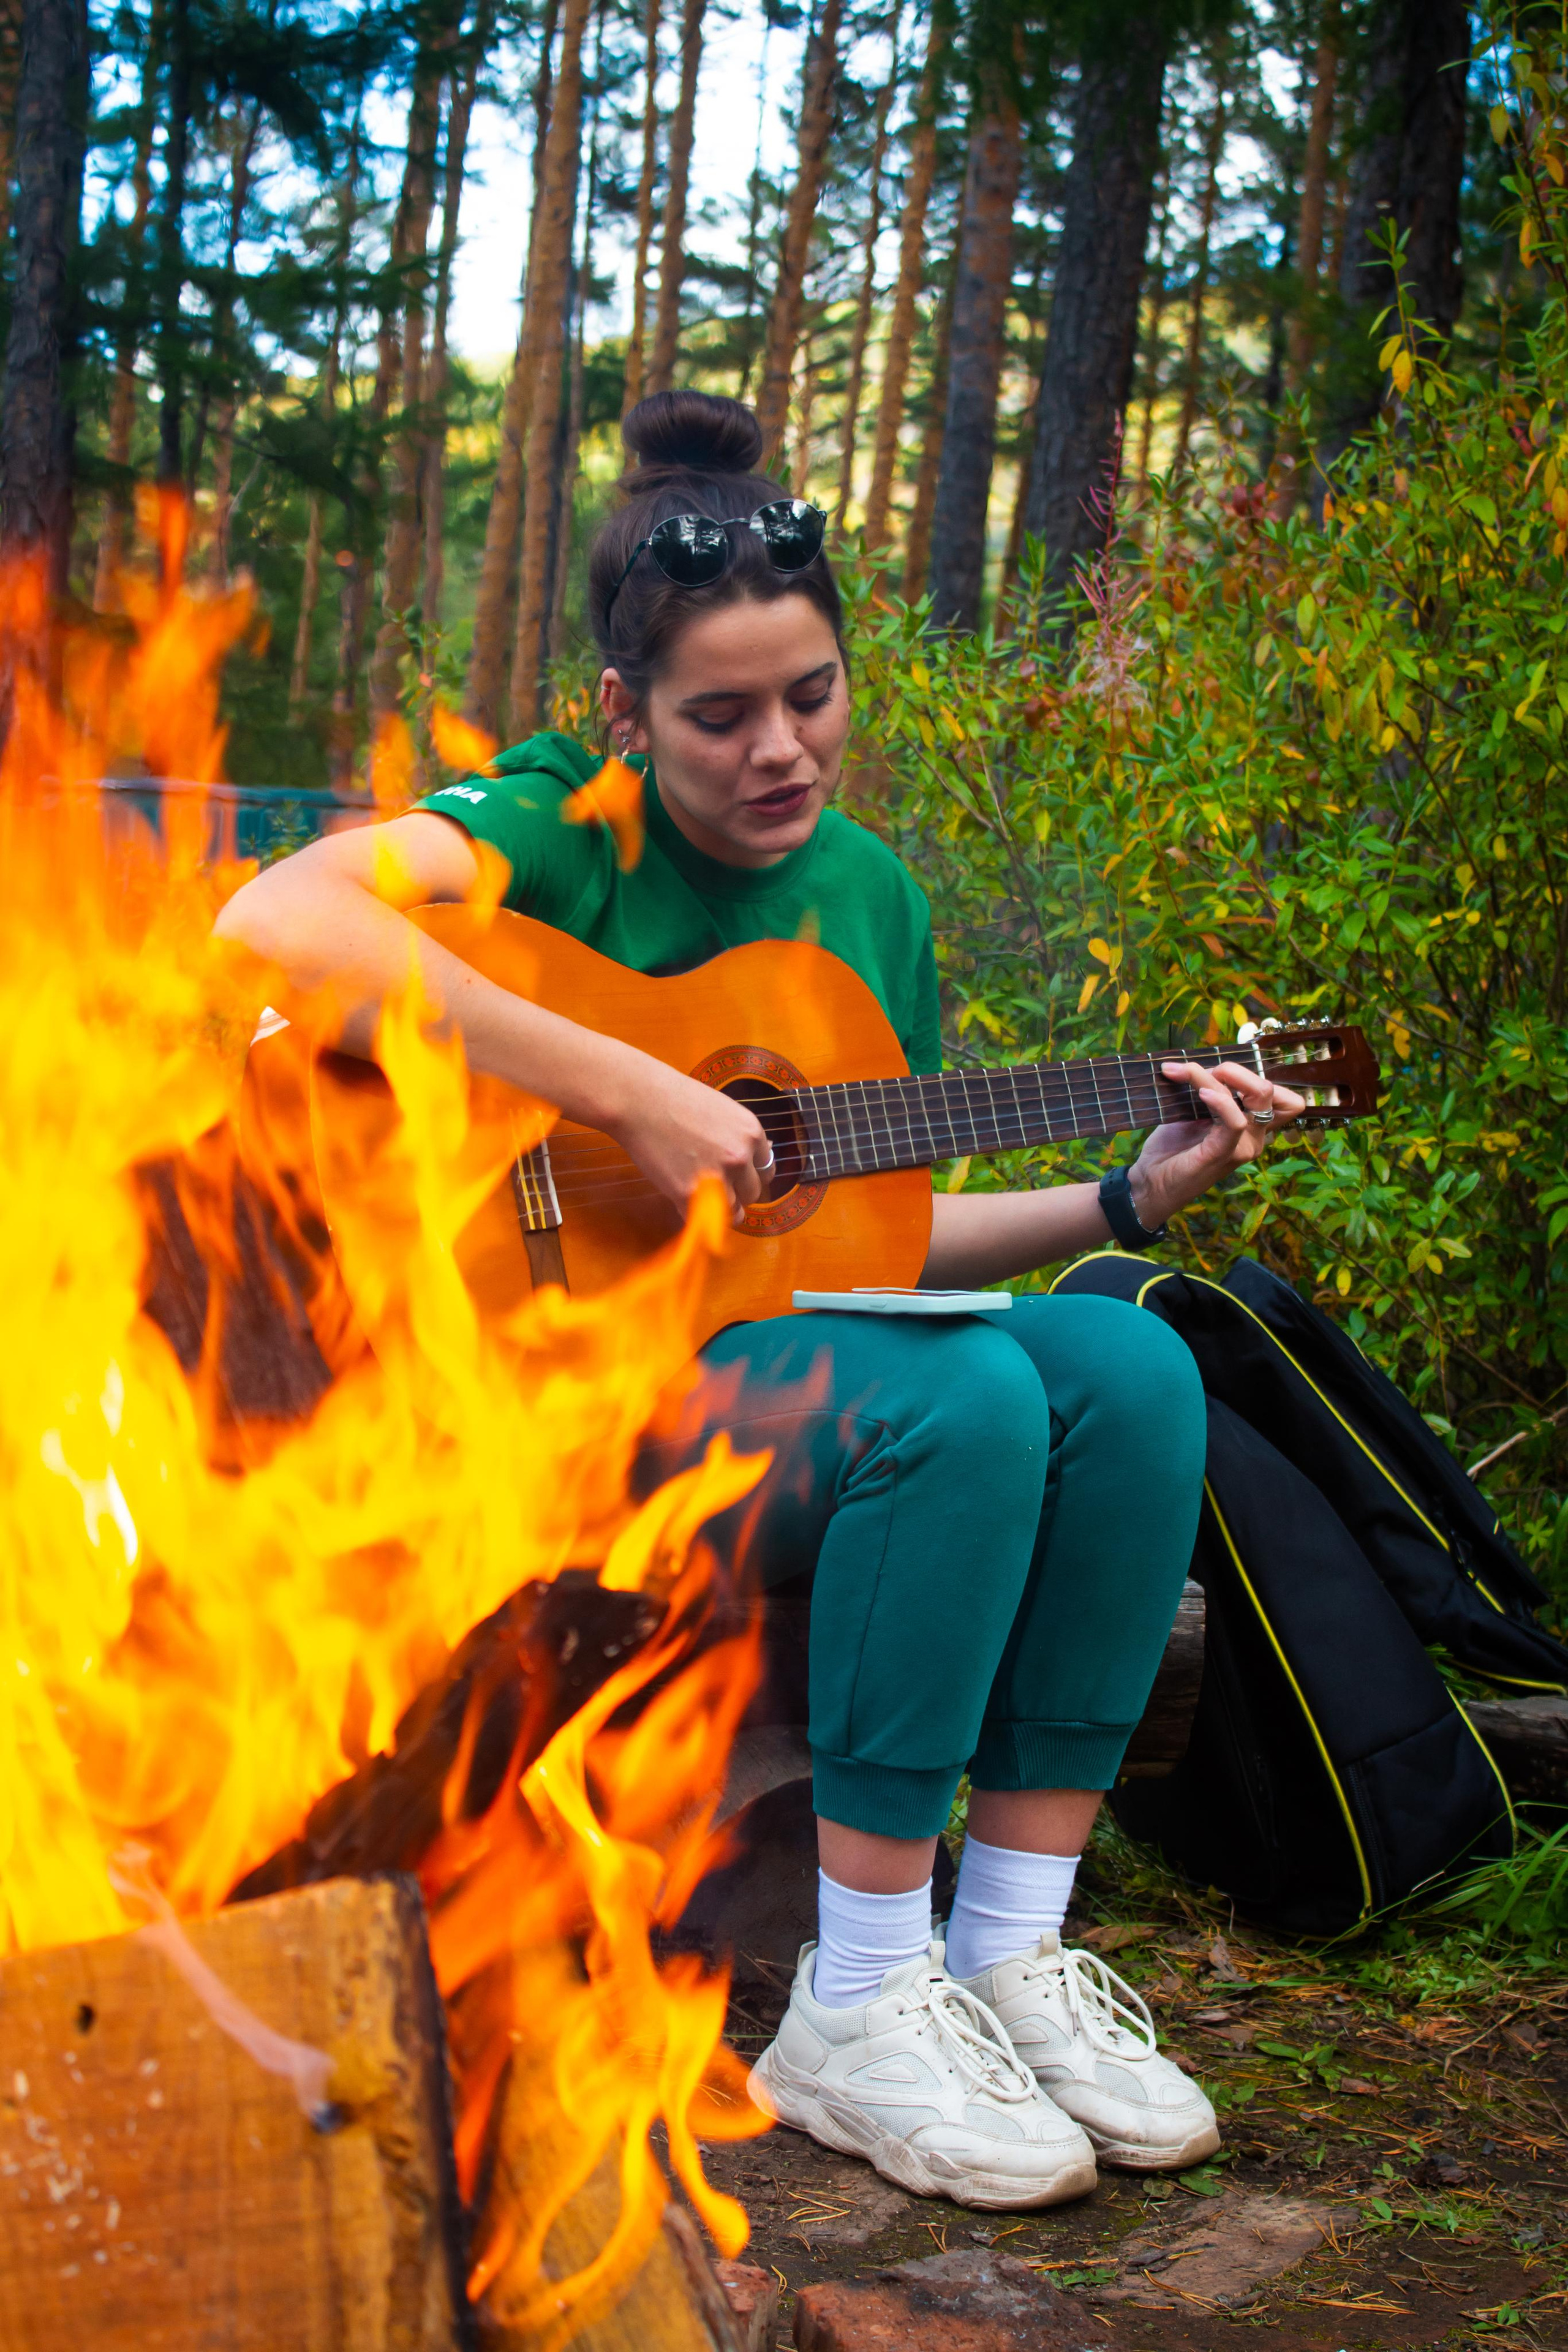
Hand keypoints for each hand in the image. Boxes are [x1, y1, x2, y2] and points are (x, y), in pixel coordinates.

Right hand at [601, 1048, 772, 1221]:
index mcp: (751, 1133)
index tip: (738, 1177)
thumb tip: (755, 1156)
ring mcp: (717, 1178)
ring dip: (720, 1209)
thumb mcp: (722, 1109)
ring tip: (702, 1198)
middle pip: (752, 1193)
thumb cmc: (675, 1098)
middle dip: (736, 1192)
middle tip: (716, 1185)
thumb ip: (740, 1135)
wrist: (639, 1099)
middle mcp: (740, 1157)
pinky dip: (694, 1213)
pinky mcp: (688, 1195)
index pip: (765, 1170)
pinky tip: (682, 1198)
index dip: (750, 1175)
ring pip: (734, 1212)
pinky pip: (702, 1219)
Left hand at [1129, 1058, 1306, 1230]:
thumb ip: (1209, 1091)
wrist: (1151, 1182)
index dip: (1256, 1075)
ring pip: (1254, 1097)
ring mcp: (1243, 1147)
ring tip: (1185, 1072)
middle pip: (1268, 1089)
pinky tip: (1202, 1093)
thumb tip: (1203, 1062)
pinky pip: (1234, 1121)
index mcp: (1251, 1125)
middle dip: (1234, 1070)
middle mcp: (1255, 1136)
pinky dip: (1220, 1101)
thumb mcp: (1193, 1111)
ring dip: (1217, 1076)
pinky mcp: (1224, 1154)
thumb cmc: (1172, 1147)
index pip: (1284, 1097)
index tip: (1219, 1070)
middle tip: (1197, 1071)